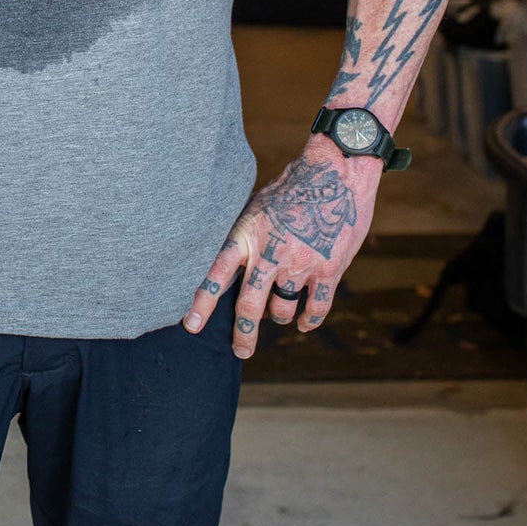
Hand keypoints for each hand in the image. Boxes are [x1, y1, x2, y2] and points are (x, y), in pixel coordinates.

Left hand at [182, 137, 378, 354]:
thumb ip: (245, 236)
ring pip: (282, 309)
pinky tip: (305, 322)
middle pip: (250, 306)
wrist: (336, 174)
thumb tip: (228, 262)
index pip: (217, 273)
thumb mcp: (258, 207)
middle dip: (243, 334)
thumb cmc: (293, 187)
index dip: (202, 302)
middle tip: (240, 351)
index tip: (190, 326)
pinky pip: (315, 308)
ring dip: (278, 316)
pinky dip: (309, 319)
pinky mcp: (328, 270)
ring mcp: (300, 264)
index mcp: (248, 235)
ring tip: (278, 314)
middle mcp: (271, 253)